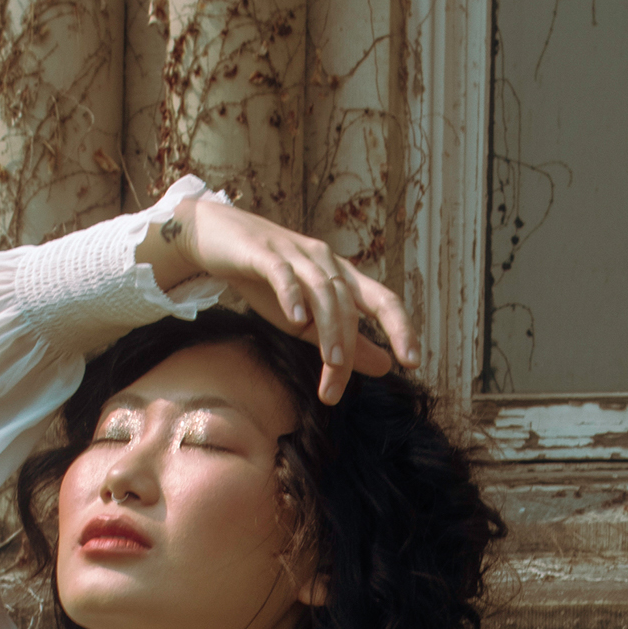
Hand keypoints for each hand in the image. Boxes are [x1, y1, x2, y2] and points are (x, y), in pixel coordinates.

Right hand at [138, 196, 417, 403]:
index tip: (412, 363)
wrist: (214, 237)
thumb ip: (344, 341)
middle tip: (336, 391)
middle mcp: (325, 260)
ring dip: (329, 330)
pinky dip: (292, 295)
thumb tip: (386, 366)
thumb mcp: (307, 318)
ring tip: (332, 364)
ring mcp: (295, 254)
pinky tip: (295, 319)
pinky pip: (283, 273)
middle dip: (348, 349)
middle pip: (349, 305)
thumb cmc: (264, 280)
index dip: (401, 328)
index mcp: (341, 276)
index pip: (383, 300)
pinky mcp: (263, 252)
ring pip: (323, 292)